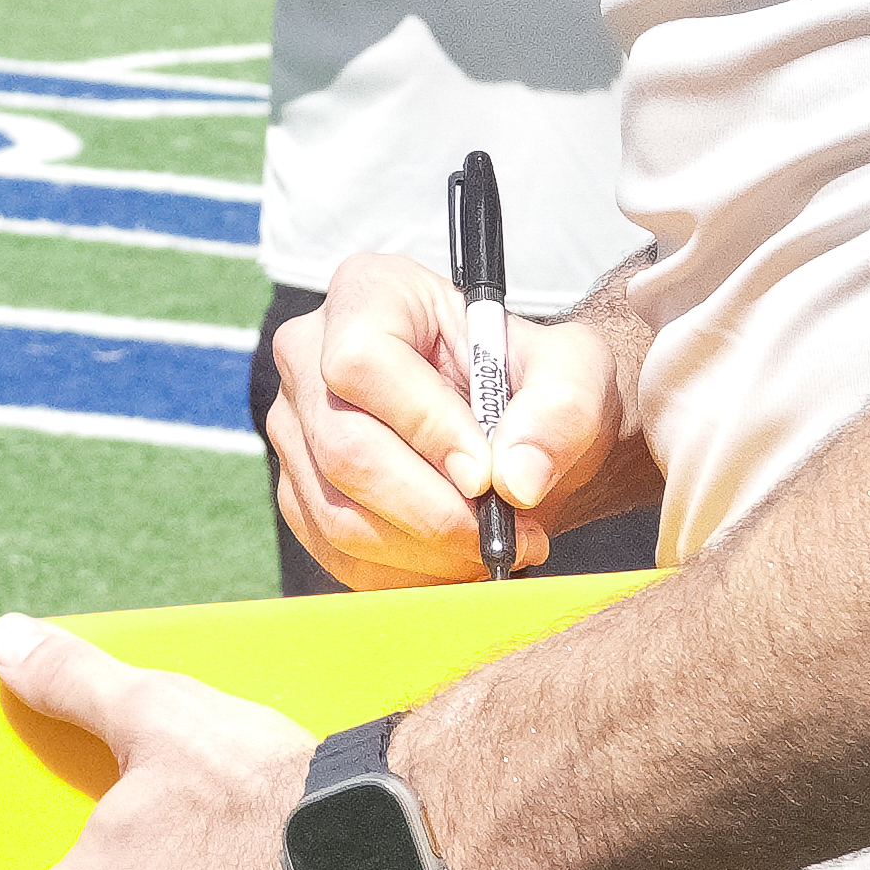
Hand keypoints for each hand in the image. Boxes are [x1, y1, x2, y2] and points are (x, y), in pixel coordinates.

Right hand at [264, 251, 661, 590]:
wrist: (519, 428)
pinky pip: (338, 556)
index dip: (424, 427)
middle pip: (343, 448)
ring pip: (338, 514)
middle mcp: (309, 354)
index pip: (362, 362)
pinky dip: (407, 576)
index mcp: (369, 293)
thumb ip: (560, 412)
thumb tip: (516, 478)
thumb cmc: (538, 385)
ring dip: (426, 552)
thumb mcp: (574, 375)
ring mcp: (296, 430)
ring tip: (495, 546)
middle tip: (503, 531)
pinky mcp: (300, 496)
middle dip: (431, 509)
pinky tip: (459, 561)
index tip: (488, 474)